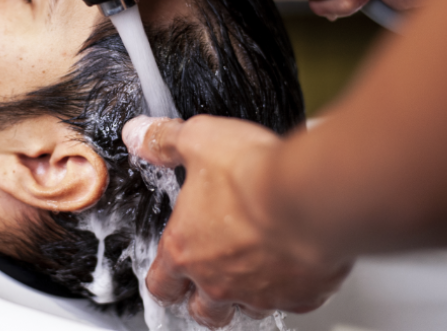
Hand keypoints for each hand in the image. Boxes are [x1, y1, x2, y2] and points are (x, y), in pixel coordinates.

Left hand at [122, 115, 352, 327]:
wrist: (308, 194)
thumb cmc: (253, 174)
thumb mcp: (196, 141)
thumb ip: (163, 141)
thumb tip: (138, 134)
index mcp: (185, 249)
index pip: (160, 284)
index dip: (162, 279)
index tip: (169, 271)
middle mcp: (218, 280)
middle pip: (202, 312)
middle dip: (202, 299)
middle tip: (210, 278)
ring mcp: (259, 292)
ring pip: (247, 310)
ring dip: (247, 292)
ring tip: (253, 266)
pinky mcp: (300, 294)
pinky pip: (292, 302)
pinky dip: (290, 288)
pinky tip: (294, 264)